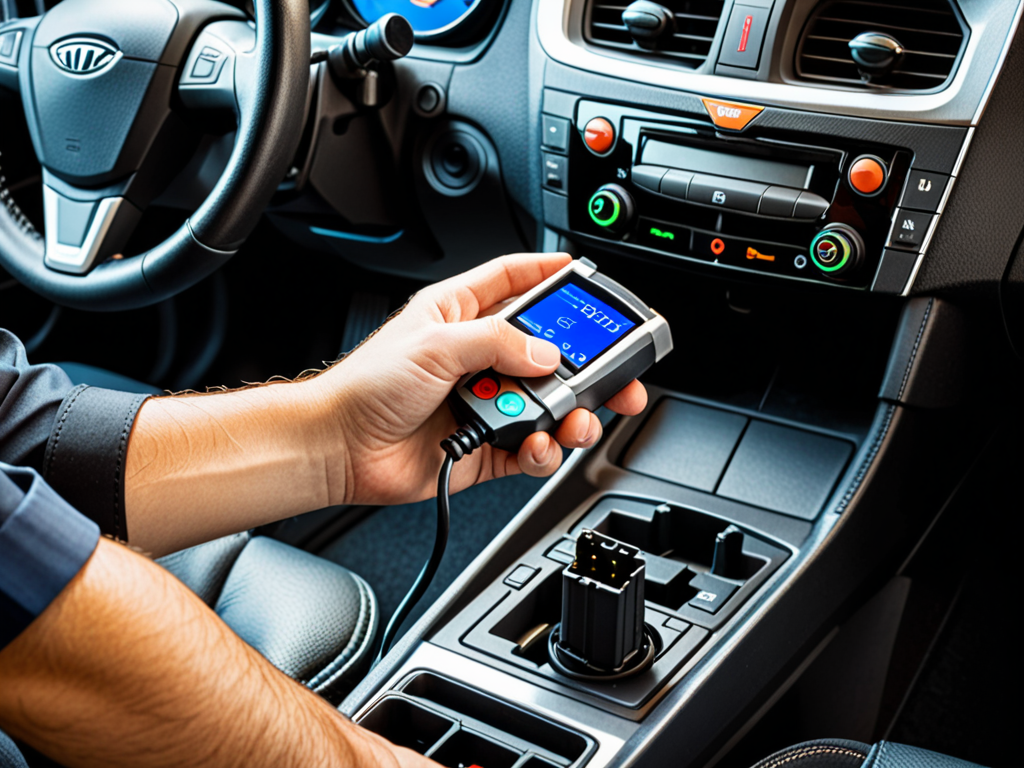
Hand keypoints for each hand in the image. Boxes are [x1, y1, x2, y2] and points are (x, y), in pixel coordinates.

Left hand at [314, 252, 647, 506]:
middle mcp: (478, 357)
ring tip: (573, 420)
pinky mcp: (488, 446)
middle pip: (548, 351)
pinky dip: (545, 451)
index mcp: (460, 315)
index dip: (548, 273)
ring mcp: (485, 402)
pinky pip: (533, 448)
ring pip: (549, 405)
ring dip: (570, 415)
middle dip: (587, 363)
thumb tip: (549, 354)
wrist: (340, 448)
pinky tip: (538, 446)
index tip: (583, 273)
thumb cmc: (367, 386)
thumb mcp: (436, 345)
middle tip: (618, 373)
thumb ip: (498, 343)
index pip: (514, 281)